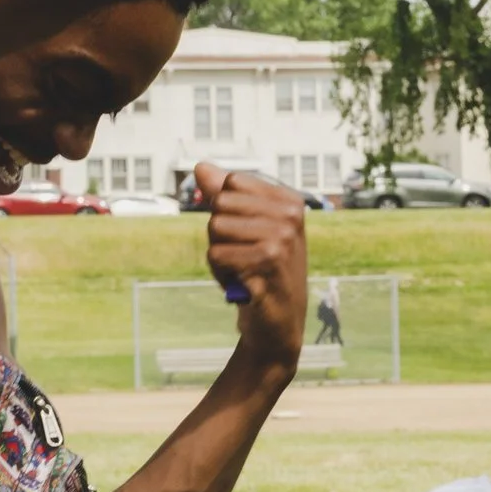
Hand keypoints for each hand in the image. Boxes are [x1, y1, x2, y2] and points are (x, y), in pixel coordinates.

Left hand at [189, 163, 306, 372]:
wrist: (277, 324)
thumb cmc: (261, 273)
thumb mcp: (247, 229)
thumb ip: (224, 196)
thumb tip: (200, 167)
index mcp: (289, 201)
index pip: (229, 183)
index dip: (226, 212)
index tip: (246, 237)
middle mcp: (290, 215)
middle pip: (219, 204)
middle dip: (220, 235)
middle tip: (244, 258)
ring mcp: (282, 239)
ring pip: (215, 228)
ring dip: (219, 256)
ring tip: (243, 271)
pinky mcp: (268, 263)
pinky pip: (216, 255)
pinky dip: (220, 275)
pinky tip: (242, 286)